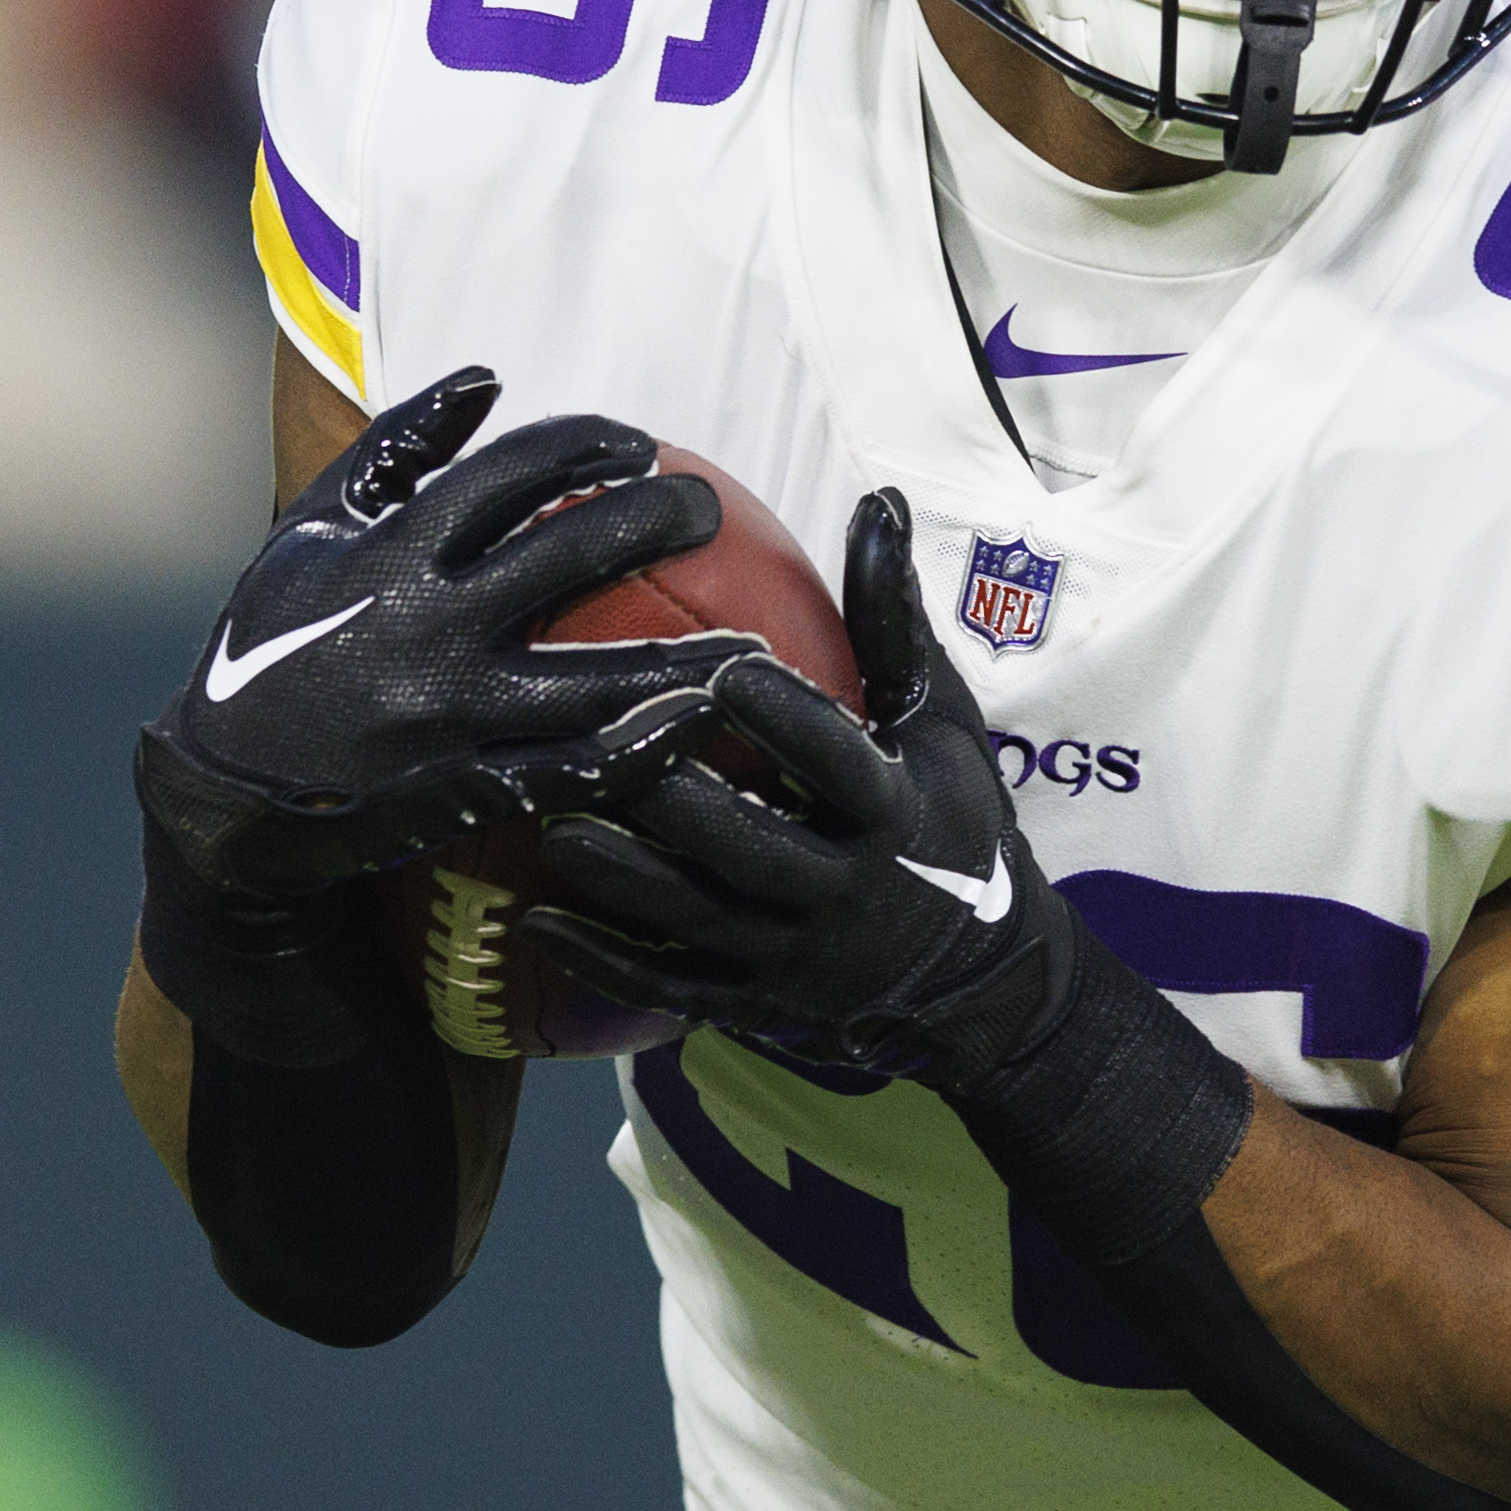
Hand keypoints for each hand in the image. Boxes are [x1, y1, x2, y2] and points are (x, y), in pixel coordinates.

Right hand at [134, 368, 735, 897]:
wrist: (222, 793)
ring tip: (753, 646)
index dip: (587, 447)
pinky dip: (641, 749)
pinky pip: (571, 771)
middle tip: (707, 511)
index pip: (510, 474)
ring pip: (593, 676)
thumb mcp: (311, 530)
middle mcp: (425, 624)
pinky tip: (701, 731)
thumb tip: (486, 377)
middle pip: (570, 554)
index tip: (640, 446)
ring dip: (685, 658)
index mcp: (390, 551)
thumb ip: (398, 447)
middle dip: (656, 520)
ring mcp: (450, 712)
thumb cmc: (270, 644)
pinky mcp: (464, 788)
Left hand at [519, 492, 1078, 1085]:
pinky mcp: (755, 1005)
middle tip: (608, 746)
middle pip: (756, 849)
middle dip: (684, 805)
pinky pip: (669, 986)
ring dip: (625, 878)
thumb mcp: (941, 724)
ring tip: (554, 823)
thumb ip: (895, 623)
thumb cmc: (950, 819)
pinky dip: (602, 958)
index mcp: (897, 818)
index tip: (729, 671)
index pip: (842, 767)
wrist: (977, 978)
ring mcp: (796, 960)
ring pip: (700, 920)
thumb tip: (880, 505)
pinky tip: (533, 917)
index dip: (791, 725)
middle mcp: (847, 896)